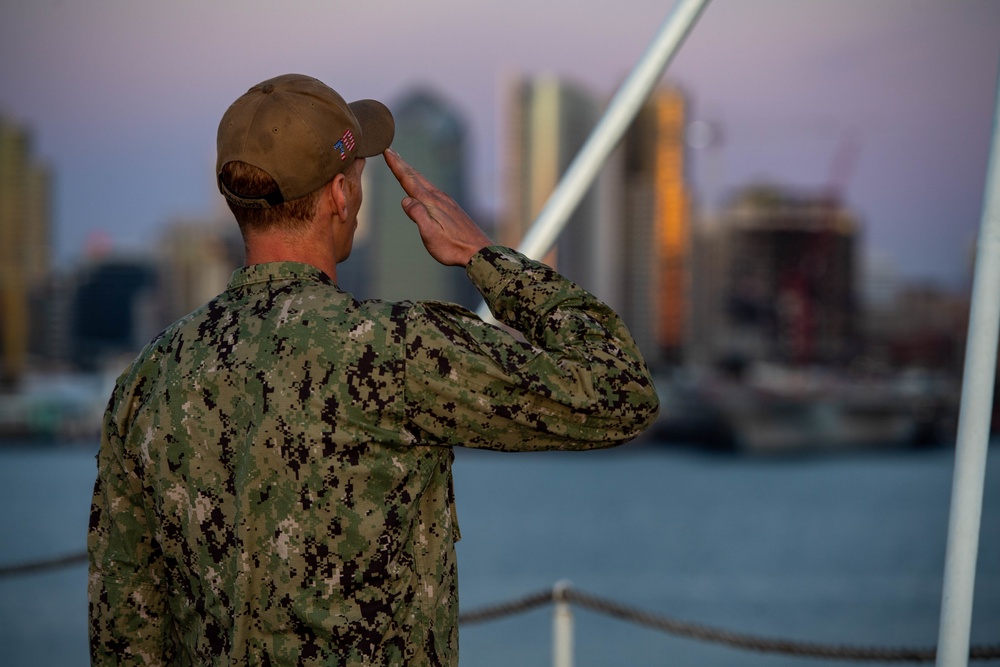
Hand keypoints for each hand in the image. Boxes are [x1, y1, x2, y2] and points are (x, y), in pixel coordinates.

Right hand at [384, 148, 491, 266]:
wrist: (478, 251)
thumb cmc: (453, 247)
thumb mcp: (430, 234)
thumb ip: (418, 215)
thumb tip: (405, 199)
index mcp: (430, 203)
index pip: (409, 180)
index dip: (396, 166)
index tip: (386, 151)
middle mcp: (438, 198)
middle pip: (416, 177)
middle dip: (402, 164)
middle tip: (391, 151)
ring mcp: (447, 202)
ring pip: (425, 182)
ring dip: (412, 172)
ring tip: (404, 165)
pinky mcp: (452, 208)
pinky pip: (432, 190)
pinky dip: (423, 183)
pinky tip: (424, 187)